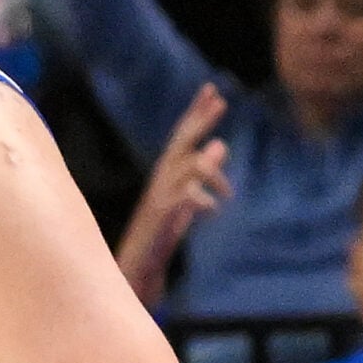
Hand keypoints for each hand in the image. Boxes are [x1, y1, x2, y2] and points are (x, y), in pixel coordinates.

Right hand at [115, 84, 229, 307]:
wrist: (132, 271)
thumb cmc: (158, 238)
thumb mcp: (186, 201)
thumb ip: (202, 175)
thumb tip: (222, 145)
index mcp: (165, 176)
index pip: (182, 138)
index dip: (196, 114)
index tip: (212, 91)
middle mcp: (159, 181)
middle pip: (181, 142)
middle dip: (200, 120)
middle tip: (220, 100)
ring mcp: (158, 197)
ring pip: (188, 167)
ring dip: (214, 176)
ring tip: (230, 194)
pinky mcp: (161, 218)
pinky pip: (186, 197)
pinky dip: (205, 201)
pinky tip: (215, 211)